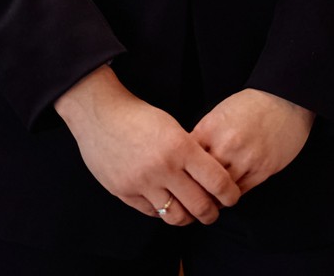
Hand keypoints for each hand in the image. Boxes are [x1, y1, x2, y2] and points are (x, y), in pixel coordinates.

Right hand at [55, 66, 240, 224]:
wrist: (100, 115)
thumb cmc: (139, 116)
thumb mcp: (173, 127)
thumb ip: (191, 153)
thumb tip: (210, 178)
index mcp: (180, 148)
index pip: (217, 181)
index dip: (230, 194)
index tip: (233, 197)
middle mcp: (162, 168)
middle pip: (199, 206)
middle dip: (211, 214)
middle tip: (214, 212)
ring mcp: (141, 183)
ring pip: (175, 216)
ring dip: (187, 218)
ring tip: (190, 212)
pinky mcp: (124, 192)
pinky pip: (152, 212)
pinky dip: (163, 211)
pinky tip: (167, 203)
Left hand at [191, 88, 314, 193]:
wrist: (286, 100)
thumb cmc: (251, 105)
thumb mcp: (219, 114)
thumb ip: (203, 136)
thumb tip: (187, 159)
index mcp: (211, 128)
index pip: (185, 159)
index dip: (180, 171)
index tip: (178, 179)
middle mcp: (226, 145)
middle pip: (200, 179)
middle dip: (193, 189)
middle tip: (188, 197)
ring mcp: (245, 159)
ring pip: (220, 190)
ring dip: (212, 197)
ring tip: (205, 201)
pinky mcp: (262, 170)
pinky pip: (239, 192)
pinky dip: (229, 196)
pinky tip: (224, 196)